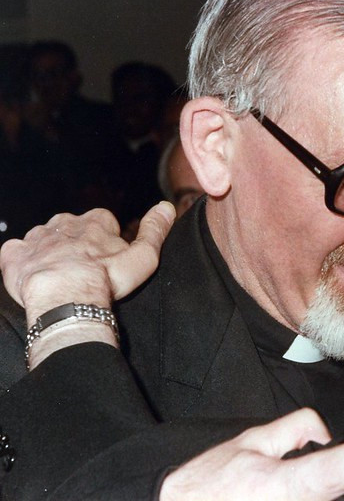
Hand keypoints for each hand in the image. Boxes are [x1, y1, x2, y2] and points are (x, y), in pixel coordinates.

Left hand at [0, 202, 174, 323]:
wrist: (67, 297)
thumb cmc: (107, 279)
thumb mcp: (144, 256)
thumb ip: (156, 230)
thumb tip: (167, 207)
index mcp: (96, 221)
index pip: (103, 221)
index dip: (106, 240)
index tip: (107, 258)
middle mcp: (65, 223)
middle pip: (72, 227)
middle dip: (76, 242)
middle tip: (84, 268)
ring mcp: (37, 238)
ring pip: (44, 238)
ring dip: (50, 251)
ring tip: (60, 274)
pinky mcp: (14, 255)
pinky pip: (15, 251)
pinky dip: (22, 260)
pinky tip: (33, 273)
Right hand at [160, 408, 343, 500]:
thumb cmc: (209, 483)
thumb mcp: (248, 442)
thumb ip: (295, 431)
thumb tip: (328, 435)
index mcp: (282, 485)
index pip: (336, 467)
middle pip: (343, 494)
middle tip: (340, 463)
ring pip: (333, 500)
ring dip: (329, 489)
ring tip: (272, 482)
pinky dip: (312, 495)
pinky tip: (275, 488)